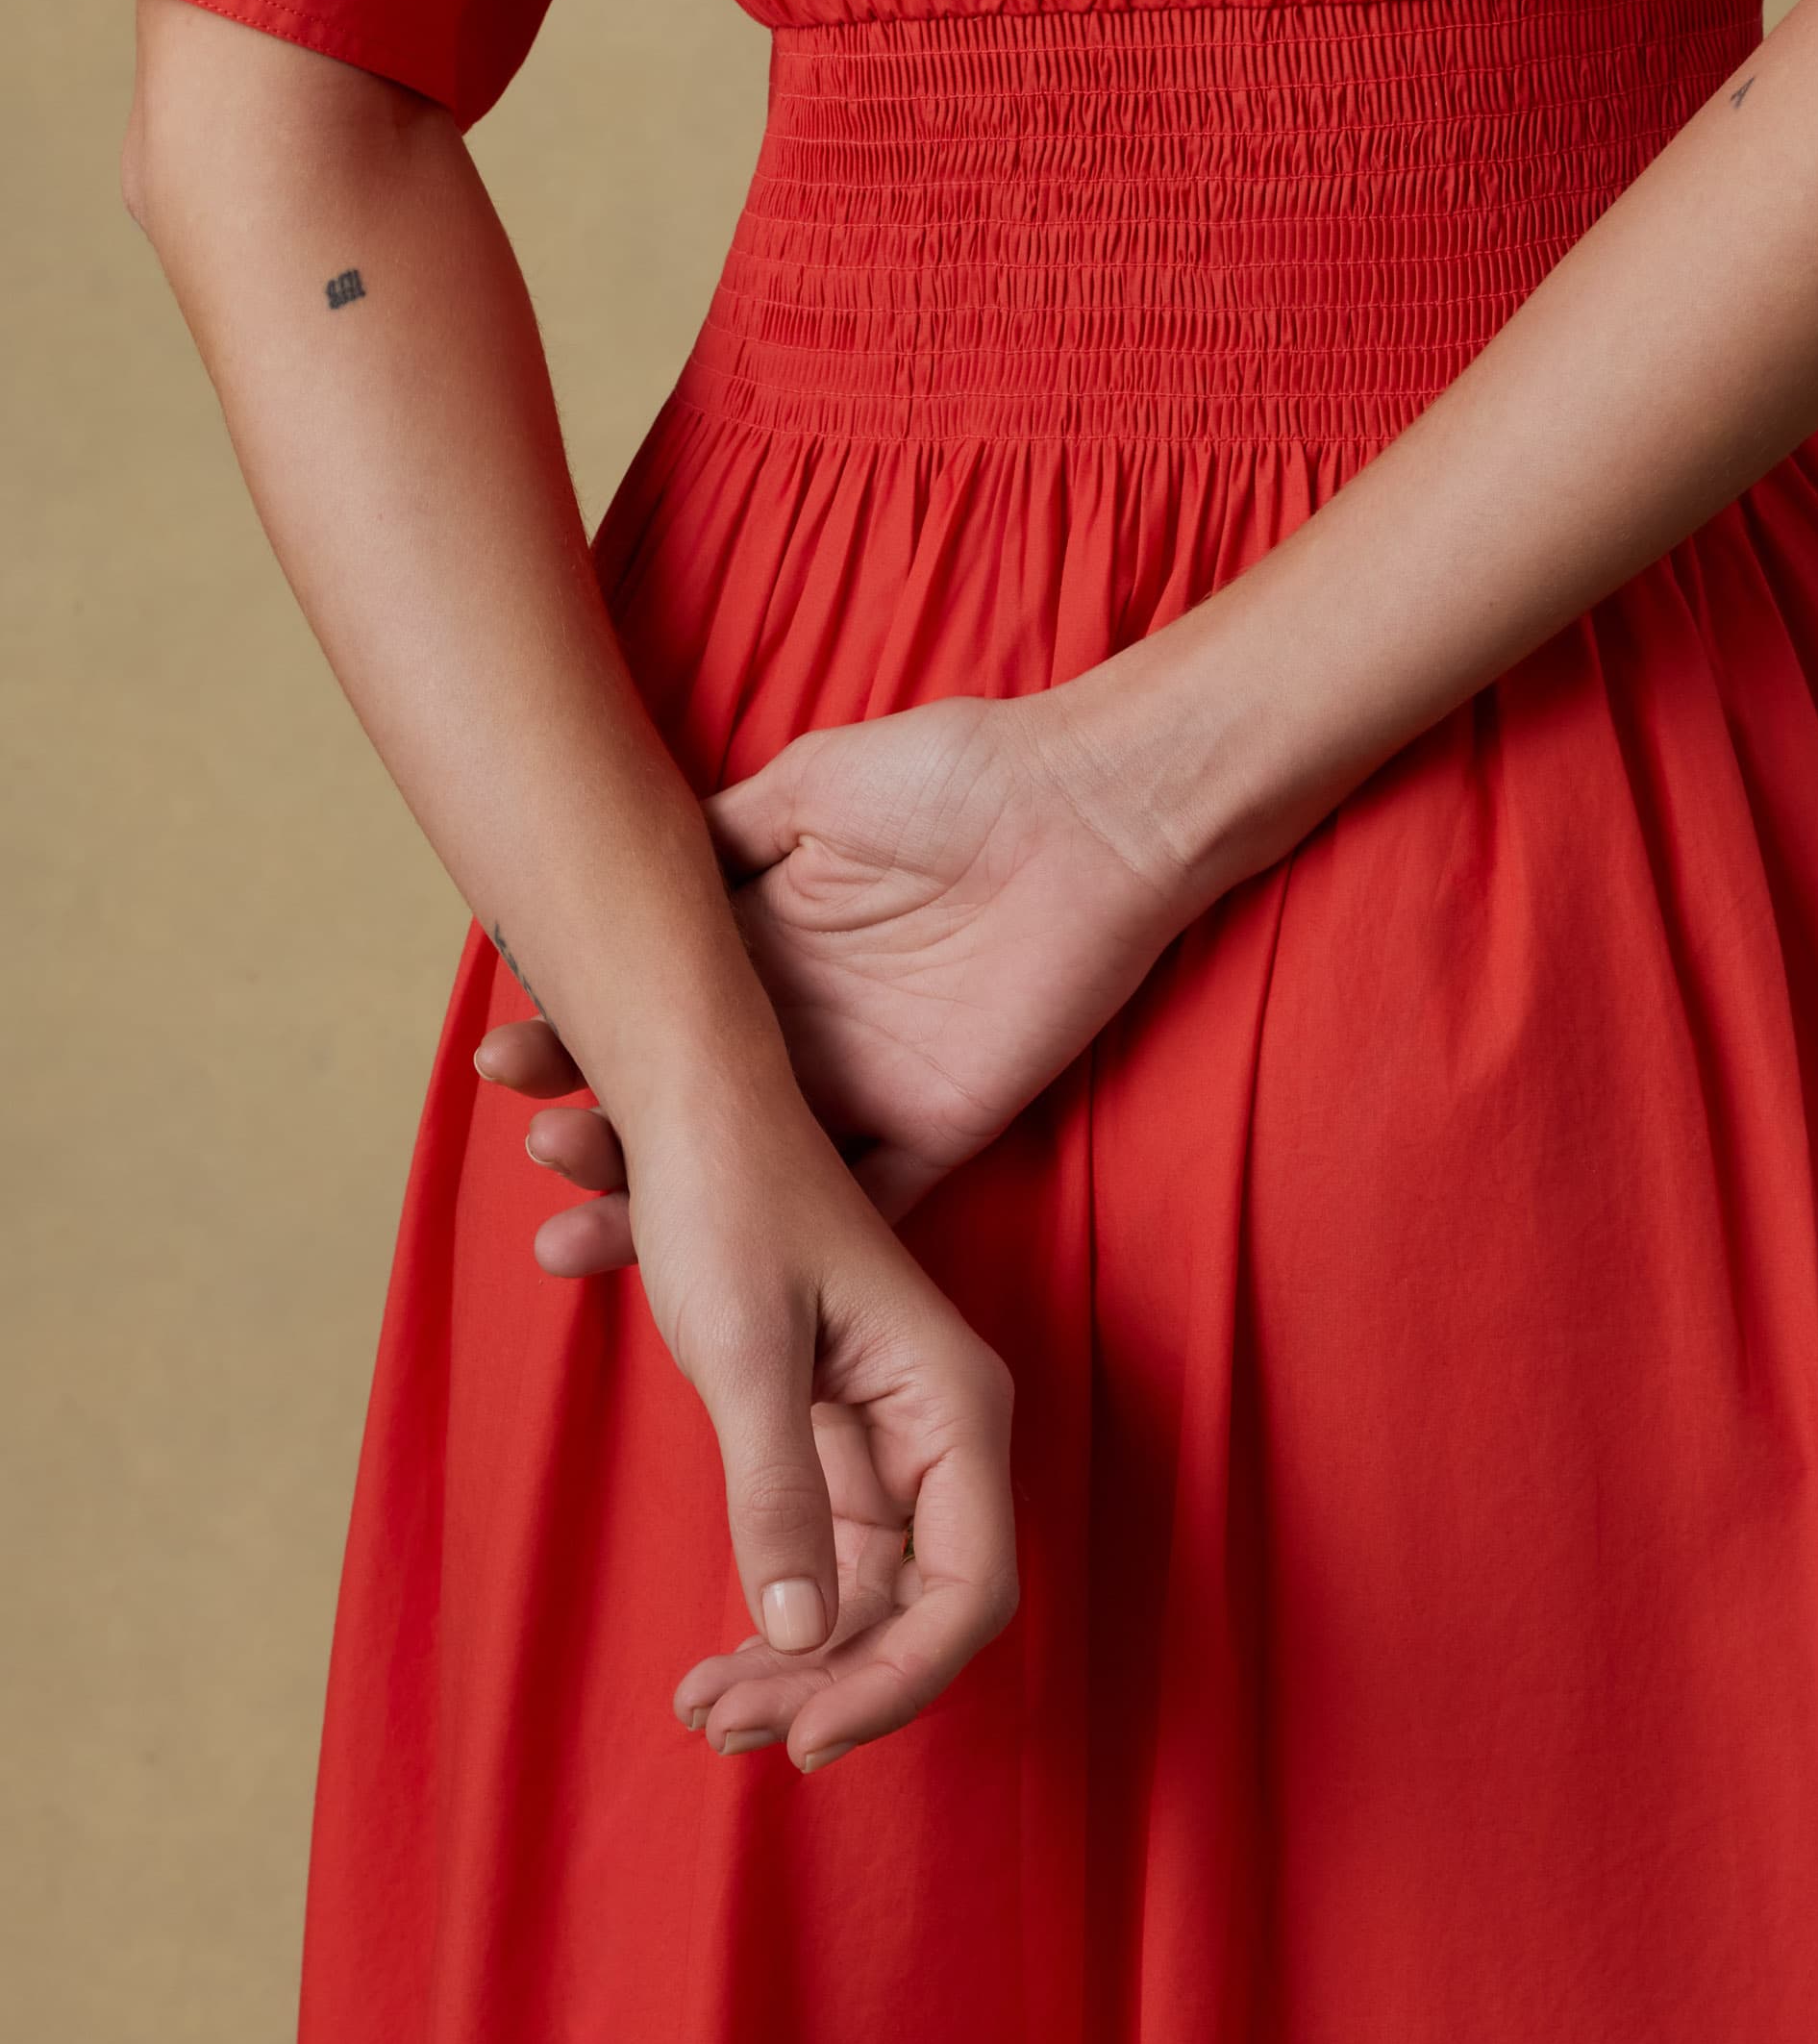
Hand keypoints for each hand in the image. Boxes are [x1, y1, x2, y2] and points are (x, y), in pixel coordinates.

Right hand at [476, 682, 1204, 1236]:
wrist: (1085, 808)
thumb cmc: (954, 775)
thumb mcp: (809, 787)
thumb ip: (716, 839)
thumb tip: (616, 861)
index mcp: (763, 951)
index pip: (653, 1014)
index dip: (577, 1039)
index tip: (506, 1057)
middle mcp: (801, 1031)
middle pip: (685, 1107)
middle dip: (600, 1137)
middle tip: (532, 1149)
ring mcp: (865, 1089)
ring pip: (751, 1176)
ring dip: (666, 1210)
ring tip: (577, 1229)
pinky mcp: (936, 1129)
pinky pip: (862, 1206)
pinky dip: (793, 1245)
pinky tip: (709, 1268)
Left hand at [615, 1059, 1018, 1768]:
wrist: (694, 1104)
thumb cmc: (728, 1200)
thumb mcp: (741, 1351)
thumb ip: (777, 1497)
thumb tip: (804, 1638)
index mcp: (953, 1400)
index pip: (968, 1589)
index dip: (897, 1681)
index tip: (804, 1739)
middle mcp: (941, 1430)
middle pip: (921, 1610)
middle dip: (833, 1687)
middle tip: (723, 1727)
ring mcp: (891, 1442)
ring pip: (871, 1600)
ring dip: (800, 1670)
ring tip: (704, 1711)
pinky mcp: (837, 1445)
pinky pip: (830, 1566)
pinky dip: (779, 1622)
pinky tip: (715, 1662)